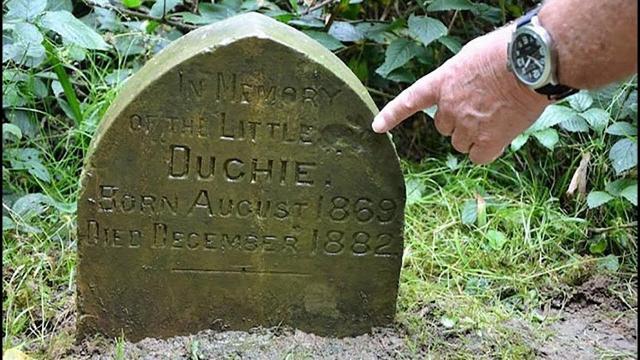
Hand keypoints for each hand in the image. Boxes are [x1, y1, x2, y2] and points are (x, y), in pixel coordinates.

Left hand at [371, 26, 552, 163]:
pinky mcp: (488, 140)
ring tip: (497, 116)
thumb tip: (467, 91)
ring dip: (474, 135)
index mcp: (443, 82)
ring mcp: (467, 125)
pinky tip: (501, 134)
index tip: (377, 127)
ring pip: (461, 142)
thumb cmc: (508, 51)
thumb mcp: (472, 57)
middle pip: (444, 127)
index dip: (392, 115)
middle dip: (459, 121)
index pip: (410, 100)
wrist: (531, 61)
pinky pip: (479, 156)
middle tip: (483, 106)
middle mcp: (449, 106)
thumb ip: (460, 78)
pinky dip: (488, 149)